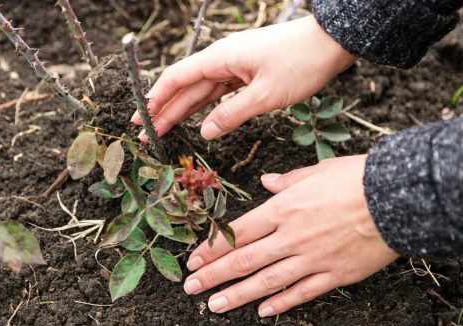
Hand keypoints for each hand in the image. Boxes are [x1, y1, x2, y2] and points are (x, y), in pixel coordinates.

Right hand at [133, 16, 355, 140]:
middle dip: (164, 111)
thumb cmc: (302, 63)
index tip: (140, 119)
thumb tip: (205, 132)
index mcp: (220, 58)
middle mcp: (222, 59)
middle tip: (147, 135)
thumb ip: (231, 115)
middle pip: (185, 87)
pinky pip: (219, 92)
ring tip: (163, 131)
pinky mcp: (247, 73)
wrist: (333, 43)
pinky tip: (197, 121)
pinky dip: (206, 108)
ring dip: (182, 111)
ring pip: (201, 92)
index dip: (156, 98)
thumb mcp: (266, 95)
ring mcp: (234, 66)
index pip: (177, 78)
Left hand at [183, 155, 398, 316]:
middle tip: (191, 288)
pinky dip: (281, 304)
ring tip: (213, 305)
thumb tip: (265, 181)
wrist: (397, 197)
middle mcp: (291, 237)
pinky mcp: (334, 274)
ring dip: (236, 295)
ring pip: (266, 282)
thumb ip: (286, 181)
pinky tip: (263, 312)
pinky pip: (302, 292)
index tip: (193, 260)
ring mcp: (311, 259)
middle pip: (244, 260)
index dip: (212, 249)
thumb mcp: (316, 171)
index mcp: (283, 209)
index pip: (237, 233)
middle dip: (213, 275)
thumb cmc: (356, 179)